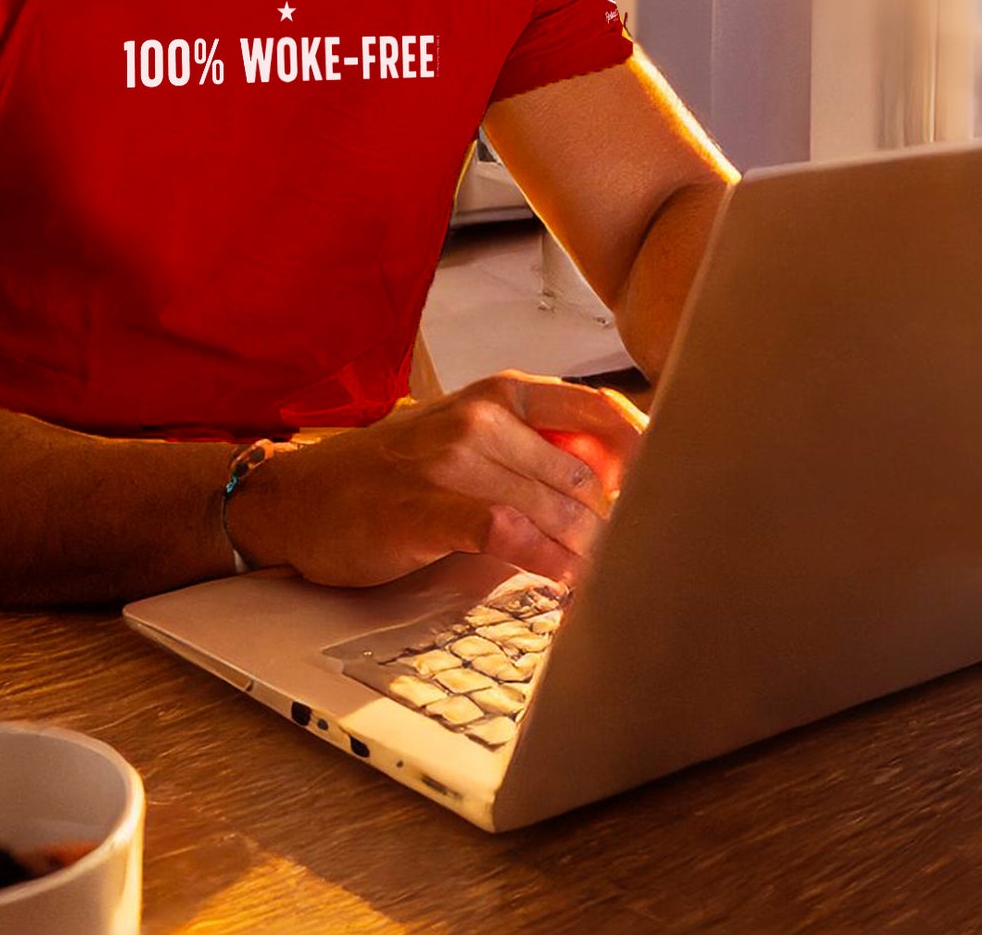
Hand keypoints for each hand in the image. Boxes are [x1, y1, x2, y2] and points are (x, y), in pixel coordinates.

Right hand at [228, 373, 645, 588]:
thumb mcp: (466, 442)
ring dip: (592, 557)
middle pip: (587, 475)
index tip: (682, 490)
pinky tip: (568, 585)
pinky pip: (508, 534)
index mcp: (499, 395)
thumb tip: (627, 488)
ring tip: (617, 588)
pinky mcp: (424, 506)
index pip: (600, 410)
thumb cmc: (389, 477)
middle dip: (621, 529)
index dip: (650, 453)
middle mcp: (480, 416)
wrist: (298, 498)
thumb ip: (537, 455)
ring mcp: (450, 458)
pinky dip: (548, 563)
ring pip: (556, 508)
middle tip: (646, 566)